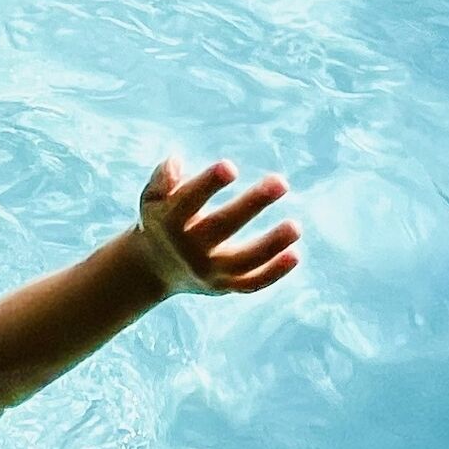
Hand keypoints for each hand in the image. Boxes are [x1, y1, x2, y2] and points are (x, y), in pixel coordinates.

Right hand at [135, 158, 301, 297]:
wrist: (154, 268)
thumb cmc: (162, 218)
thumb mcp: (152, 196)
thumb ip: (163, 177)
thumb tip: (177, 162)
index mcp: (169, 221)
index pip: (189, 201)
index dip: (208, 184)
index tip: (231, 167)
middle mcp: (188, 249)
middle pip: (222, 227)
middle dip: (252, 204)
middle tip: (282, 181)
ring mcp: (207, 272)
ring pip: (242, 261)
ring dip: (271, 245)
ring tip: (296, 226)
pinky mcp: (223, 287)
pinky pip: (250, 283)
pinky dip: (273, 272)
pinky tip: (294, 254)